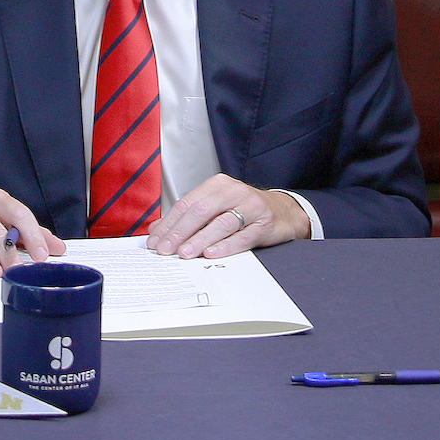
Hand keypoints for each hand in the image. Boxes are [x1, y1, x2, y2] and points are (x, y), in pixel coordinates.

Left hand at [143, 176, 308, 258]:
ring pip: (221, 223)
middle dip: (180, 232)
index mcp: (217, 185)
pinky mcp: (264, 223)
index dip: (169, 223)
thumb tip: (157, 230)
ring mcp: (251, 207)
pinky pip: (242, 236)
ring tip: (185, 253)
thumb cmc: (244, 209)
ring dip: (200, 240)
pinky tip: (211, 253)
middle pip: (201, 211)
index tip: (156, 240)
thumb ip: (188, 217)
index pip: (187, 204)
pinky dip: (225, 246)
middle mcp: (234, 192)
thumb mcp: (216, 207)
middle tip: (166, 249)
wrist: (283, 212)